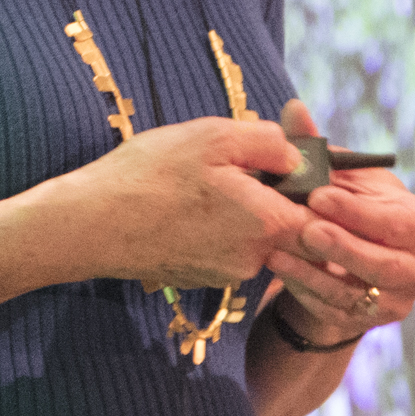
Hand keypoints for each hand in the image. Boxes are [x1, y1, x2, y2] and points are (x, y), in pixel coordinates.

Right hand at [63, 114, 312, 290]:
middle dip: (273, 193)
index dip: (316, 187)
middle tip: (238, 164)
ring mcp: (225, 274)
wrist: (91, 224)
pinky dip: (215, 225)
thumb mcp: (215, 136)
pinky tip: (184, 204)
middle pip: (288, 225)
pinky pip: (225, 247)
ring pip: (254, 235)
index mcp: (267, 224)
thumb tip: (295, 154)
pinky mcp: (200, 278)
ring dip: (241, 208)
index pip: (323, 215)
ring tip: (203, 180)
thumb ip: (269, 142)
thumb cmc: (150, 175)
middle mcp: (254, 259)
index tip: (295, 163)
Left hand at [261, 97, 414, 347]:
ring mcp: (396, 300)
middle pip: (382, 262)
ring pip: (355, 291)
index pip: (393, 221)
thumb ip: (319, 147)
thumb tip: (292, 107)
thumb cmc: (346, 209)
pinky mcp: (368, 322)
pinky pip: (334, 308)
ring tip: (278, 248)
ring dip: (314, 270)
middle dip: (342, 246)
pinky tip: (277, 267)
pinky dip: (304, 288)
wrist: (344, 263)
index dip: (355, 210)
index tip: (318, 195)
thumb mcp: (340, 179)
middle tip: (305, 228)